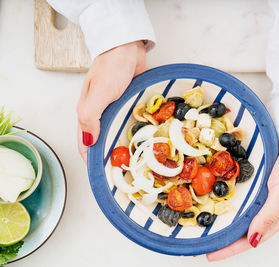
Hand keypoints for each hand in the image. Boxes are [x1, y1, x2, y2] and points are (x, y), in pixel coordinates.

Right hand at [77, 41, 145, 161]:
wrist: (126, 46)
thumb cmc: (111, 68)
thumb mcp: (98, 95)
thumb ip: (91, 118)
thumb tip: (88, 142)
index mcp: (87, 111)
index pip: (84, 141)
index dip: (90, 158)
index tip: (100, 174)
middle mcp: (98, 110)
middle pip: (99, 138)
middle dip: (106, 154)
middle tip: (120, 170)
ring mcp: (113, 105)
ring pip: (113, 129)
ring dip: (119, 143)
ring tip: (131, 159)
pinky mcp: (126, 99)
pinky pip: (126, 119)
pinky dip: (129, 129)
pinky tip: (139, 137)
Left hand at [206, 143, 278, 260]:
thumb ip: (268, 216)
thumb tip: (254, 240)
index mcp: (277, 217)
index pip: (251, 239)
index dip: (231, 249)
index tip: (212, 254)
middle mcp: (266, 208)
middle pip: (242, 229)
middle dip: (224, 239)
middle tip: (203, 244)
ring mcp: (259, 194)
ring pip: (239, 213)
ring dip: (224, 221)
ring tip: (205, 228)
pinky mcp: (254, 181)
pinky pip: (238, 195)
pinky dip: (226, 200)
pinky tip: (216, 202)